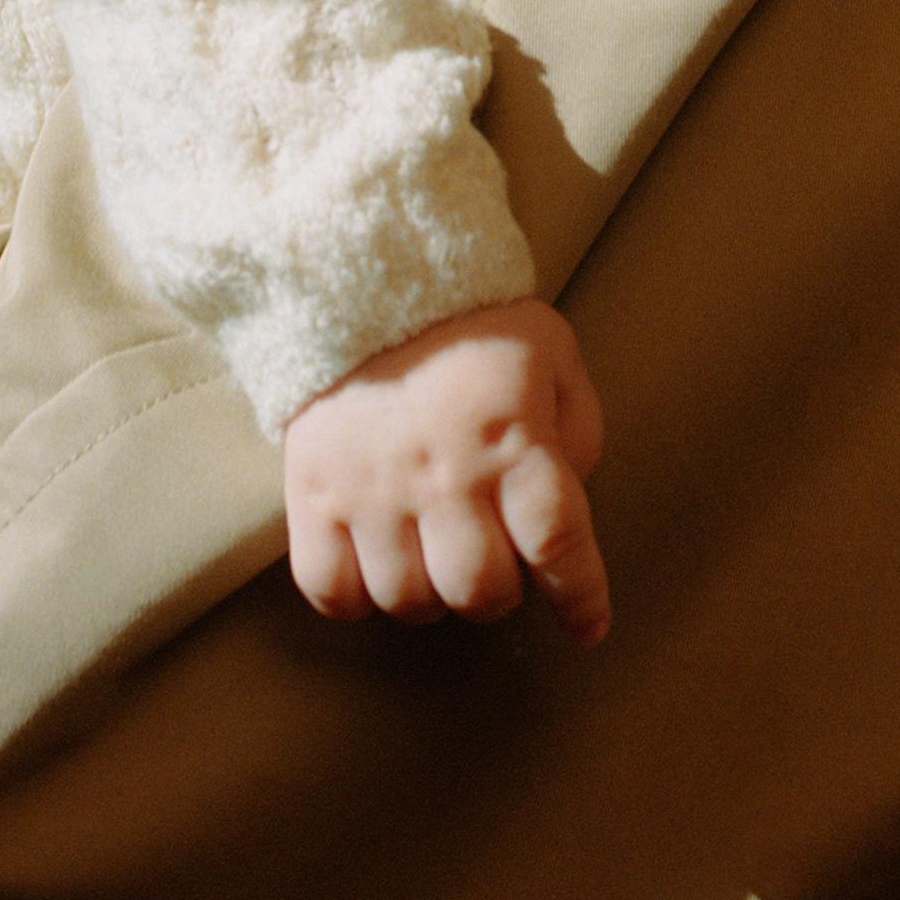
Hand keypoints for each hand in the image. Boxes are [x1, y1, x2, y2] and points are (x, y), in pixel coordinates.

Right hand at [282, 296, 609, 643]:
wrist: (363, 273)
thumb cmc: (470, 323)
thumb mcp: (552, 354)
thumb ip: (577, 432)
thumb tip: (565, 509)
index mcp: (512, 436)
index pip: (558, 542)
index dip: (580, 596)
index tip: (587, 626)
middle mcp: (444, 473)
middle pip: (481, 590)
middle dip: (499, 591)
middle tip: (494, 561)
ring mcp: (372, 489)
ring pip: (409, 600)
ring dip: (432, 592)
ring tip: (432, 552)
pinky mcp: (312, 493)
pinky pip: (331, 591)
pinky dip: (356, 595)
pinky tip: (375, 560)